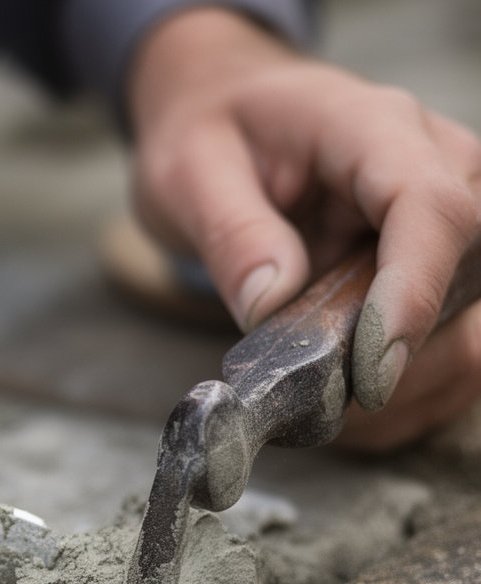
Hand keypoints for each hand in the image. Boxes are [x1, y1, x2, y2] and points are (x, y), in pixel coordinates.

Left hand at [127, 7, 480, 446]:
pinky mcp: (433, 259)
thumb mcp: (188, 174)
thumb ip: (231, 233)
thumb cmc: (208, 135)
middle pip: (471, 269)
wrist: (224, 114)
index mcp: (369, 128)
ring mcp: (441, 215)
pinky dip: (411, 388)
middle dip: (411, 354)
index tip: (369, 370)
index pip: (430, 207)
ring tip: (332, 412)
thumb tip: (272, 301)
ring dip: (414, 382)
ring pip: (473, 316)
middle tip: (331, 404)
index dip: (412, 295)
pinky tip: (354, 409)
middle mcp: (430, 163)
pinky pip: (452, 336)